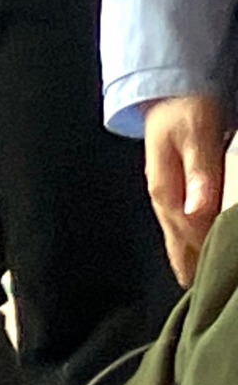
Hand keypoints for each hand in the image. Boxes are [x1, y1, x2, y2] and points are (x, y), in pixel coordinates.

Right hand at [143, 93, 231, 285]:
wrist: (168, 88)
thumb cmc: (186, 108)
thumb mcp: (198, 134)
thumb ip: (199, 172)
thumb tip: (197, 211)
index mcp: (166, 186)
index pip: (188, 229)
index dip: (205, 250)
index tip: (220, 272)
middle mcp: (163, 194)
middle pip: (177, 237)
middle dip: (189, 264)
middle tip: (204, 296)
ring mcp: (166, 191)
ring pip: (175, 233)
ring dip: (186, 256)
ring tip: (194, 282)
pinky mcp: (173, 187)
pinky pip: (178, 222)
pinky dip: (185, 240)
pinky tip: (192, 248)